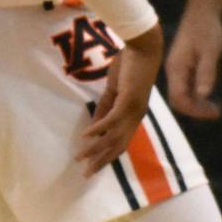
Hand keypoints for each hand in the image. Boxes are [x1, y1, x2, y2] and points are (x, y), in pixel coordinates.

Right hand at [78, 23, 162, 175]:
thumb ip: (105, 108)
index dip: (107, 156)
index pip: (120, 143)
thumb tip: (95, 128)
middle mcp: (135, 118)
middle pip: (117, 147)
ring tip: (79, 158)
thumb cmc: (130, 66)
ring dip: (95, 149)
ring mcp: (132, 111)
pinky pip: (110, 121)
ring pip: (112, 137)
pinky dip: (97, 130)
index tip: (94, 166)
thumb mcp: (114, 91)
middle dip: (101, 161)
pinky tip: (85, 137)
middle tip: (86, 174)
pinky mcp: (127, 102)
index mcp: (133, 116)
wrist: (142, 48)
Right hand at [164, 3, 221, 119]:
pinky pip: (186, 86)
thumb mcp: (210, 51)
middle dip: (195, 110)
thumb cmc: (207, 29)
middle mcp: (173, 70)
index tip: (213, 112)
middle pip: (178, 99)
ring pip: (182, 94)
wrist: (202, 11)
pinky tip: (209, 95)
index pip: (179, 98)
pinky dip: (197, 94)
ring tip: (215, 108)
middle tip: (216, 112)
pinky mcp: (183, 65)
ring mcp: (177, 68)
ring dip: (197, 103)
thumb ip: (206, 73)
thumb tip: (204, 95)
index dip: (194, 110)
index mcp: (176, 68)